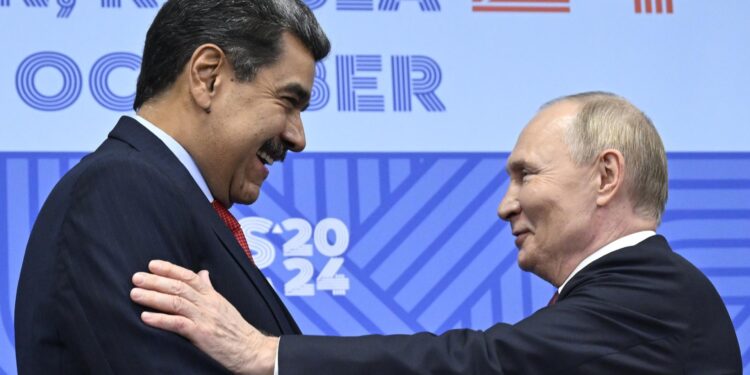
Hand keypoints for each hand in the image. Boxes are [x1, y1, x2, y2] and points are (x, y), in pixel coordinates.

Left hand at [130, 260, 277, 374]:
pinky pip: (178, 324)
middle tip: (136, 278)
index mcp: (212, 296)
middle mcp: (208, 304)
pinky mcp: (202, 334)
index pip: (189, 277)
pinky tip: (146, 317)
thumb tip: (202, 274)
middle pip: (179, 287)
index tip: (152, 264)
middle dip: (155, 281)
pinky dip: (161, 319)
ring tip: (135, 294)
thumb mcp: (224, 305)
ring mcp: (205, 318)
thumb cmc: (236, 329)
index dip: (170, 269)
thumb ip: (210, 289)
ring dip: (153, 297)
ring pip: (176, 302)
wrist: (252, 350)